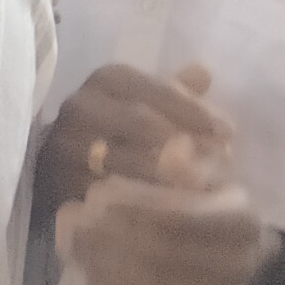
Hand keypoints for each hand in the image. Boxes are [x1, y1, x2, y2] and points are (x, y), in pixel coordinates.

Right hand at [35, 63, 234, 213]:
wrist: (69, 166)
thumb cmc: (125, 129)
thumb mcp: (151, 103)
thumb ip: (177, 93)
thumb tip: (202, 74)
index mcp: (107, 80)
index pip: (153, 90)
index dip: (193, 111)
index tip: (228, 133)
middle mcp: (78, 107)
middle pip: (138, 121)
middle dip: (182, 143)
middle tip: (218, 165)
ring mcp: (62, 146)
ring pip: (120, 160)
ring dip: (163, 175)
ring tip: (199, 188)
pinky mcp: (56, 184)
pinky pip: (102, 195)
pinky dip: (135, 203)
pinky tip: (165, 210)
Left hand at [57, 175, 271, 284]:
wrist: (253, 273)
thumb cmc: (224, 214)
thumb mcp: (219, 181)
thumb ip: (191, 166)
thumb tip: (171, 148)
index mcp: (240, 224)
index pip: (180, 217)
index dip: (134, 204)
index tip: (99, 190)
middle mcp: (231, 266)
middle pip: (157, 252)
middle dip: (108, 231)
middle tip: (75, 213)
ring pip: (143, 283)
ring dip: (97, 258)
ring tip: (70, 235)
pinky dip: (103, 284)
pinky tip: (82, 263)